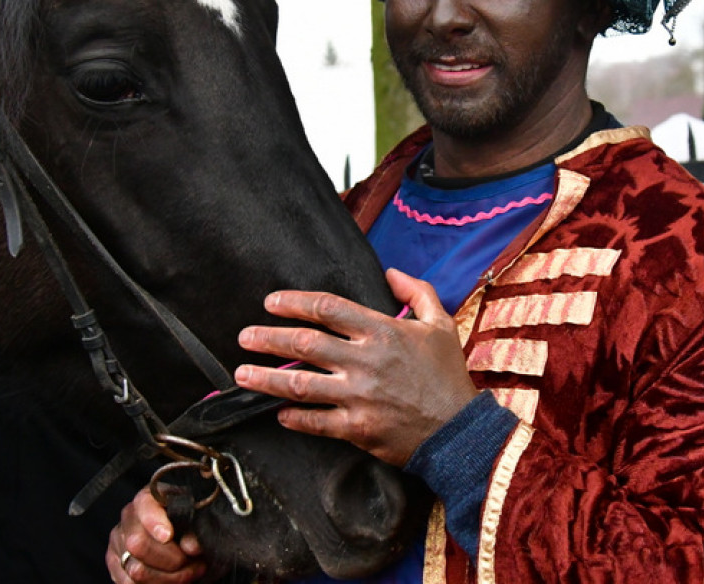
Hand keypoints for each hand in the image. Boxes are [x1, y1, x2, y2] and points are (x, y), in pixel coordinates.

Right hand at [106, 487, 208, 582]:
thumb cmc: (188, 519)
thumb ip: (195, 528)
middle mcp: (128, 516)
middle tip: (196, 564)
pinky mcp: (114, 562)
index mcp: (148, 497)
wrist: (178, 530)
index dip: (155, 523)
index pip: (145, 507)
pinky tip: (172, 581)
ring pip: (136, 570)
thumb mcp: (196, 515)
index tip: (168, 536)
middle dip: (171, 559)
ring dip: (169, 578)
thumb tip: (191, 547)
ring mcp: (118, 540)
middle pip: (137, 544)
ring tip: (191, 573)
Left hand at [234, 268, 477, 465]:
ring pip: (300, 384)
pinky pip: (316, 422)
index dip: (294, 303)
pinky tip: (278, 412)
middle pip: (304, 343)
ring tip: (242, 374)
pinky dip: (293, 417)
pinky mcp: (357, 429)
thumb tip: (391, 273)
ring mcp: (359, 396)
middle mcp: (365, 360)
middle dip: (267, 338)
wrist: (461, 430)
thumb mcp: (441, 324)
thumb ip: (417, 292)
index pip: (327, 308)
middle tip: (245, 337)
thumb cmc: (449, 376)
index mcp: (382, 331)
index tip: (271, 303)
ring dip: (266, 378)